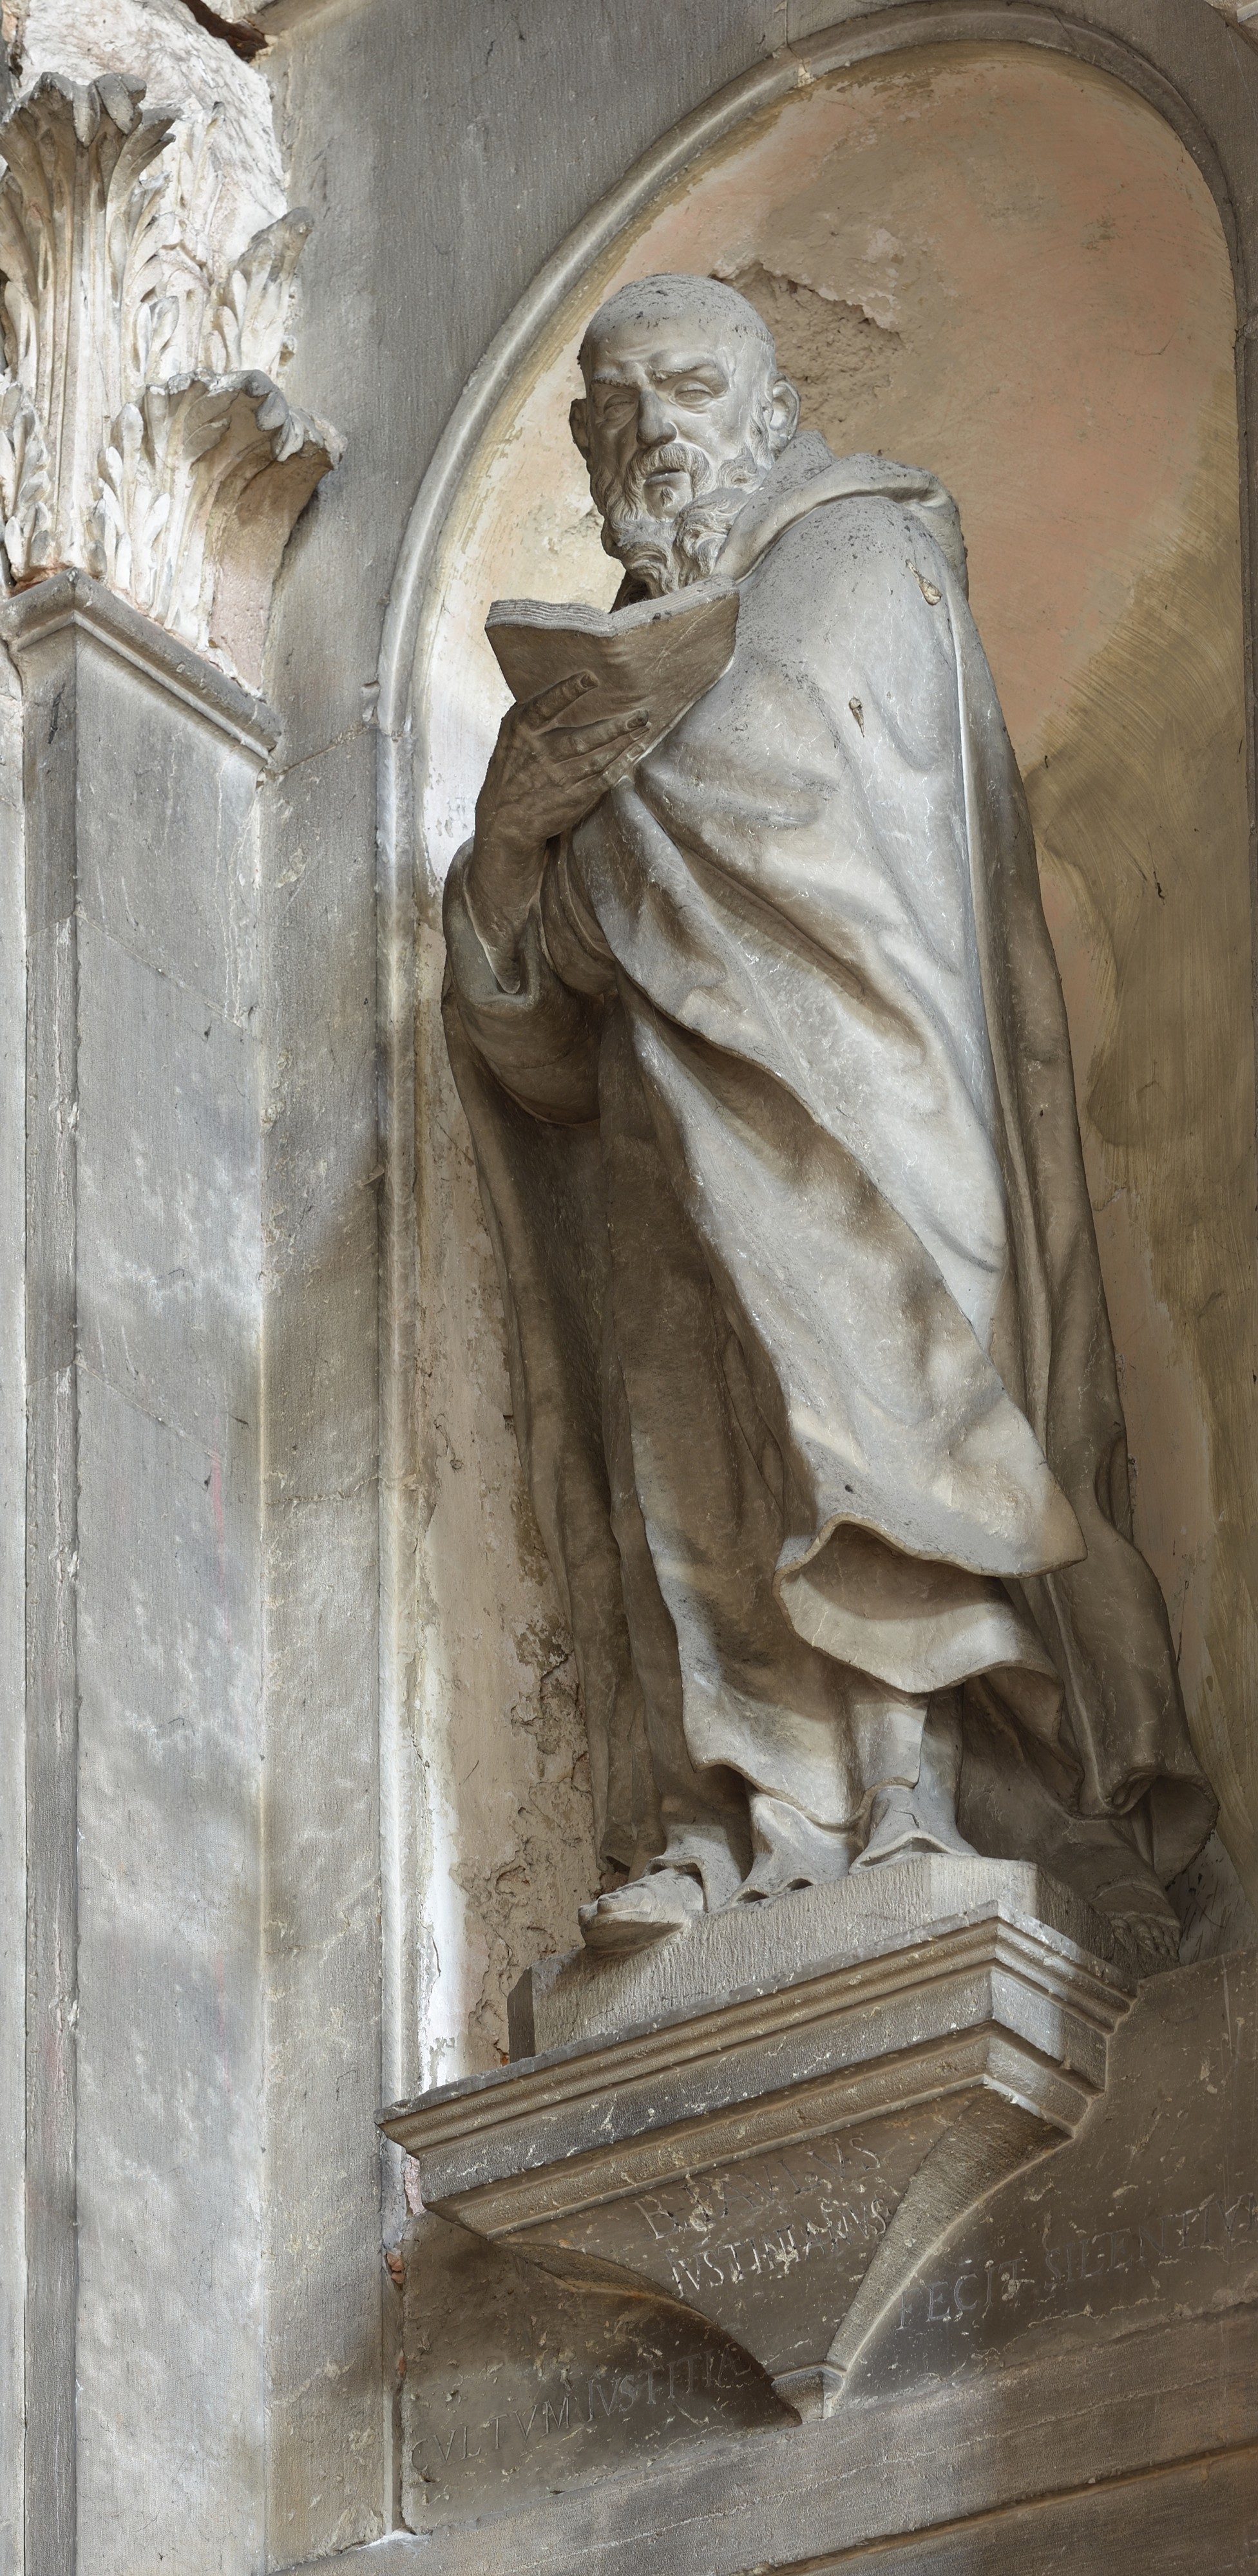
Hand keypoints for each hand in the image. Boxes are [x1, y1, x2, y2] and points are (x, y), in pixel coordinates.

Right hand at [466, 671, 649, 986]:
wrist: (503, 824)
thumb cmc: (511, 773)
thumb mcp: (510, 741)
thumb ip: (533, 717)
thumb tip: (569, 686)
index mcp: (520, 734)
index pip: (544, 706)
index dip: (567, 690)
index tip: (591, 677)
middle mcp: (539, 756)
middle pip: (584, 736)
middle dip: (617, 723)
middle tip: (643, 711)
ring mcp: (557, 780)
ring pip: (599, 756)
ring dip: (625, 740)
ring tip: (645, 724)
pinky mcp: (572, 799)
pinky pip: (604, 777)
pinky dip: (622, 762)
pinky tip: (637, 750)